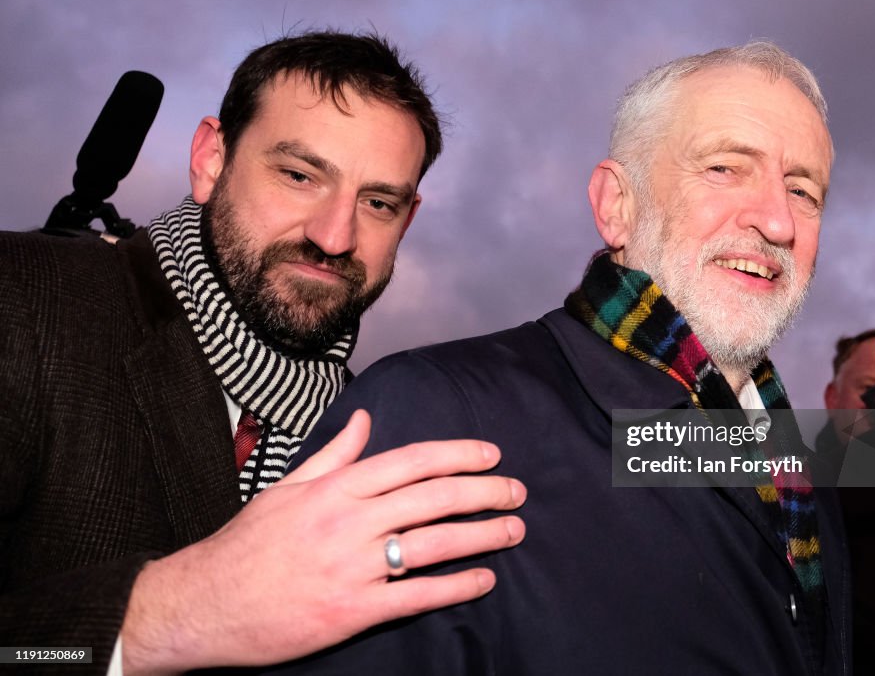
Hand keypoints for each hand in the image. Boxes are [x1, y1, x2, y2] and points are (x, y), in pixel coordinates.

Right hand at [121, 410, 525, 673]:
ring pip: (433, 544)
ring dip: (481, 535)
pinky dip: (456, 587)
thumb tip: (364, 416)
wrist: (204, 603)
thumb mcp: (287, 487)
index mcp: (336, 488)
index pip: (411, 461)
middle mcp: (350, 522)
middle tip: (516, 490)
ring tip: (513, 530)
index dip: (458, 455)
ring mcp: (353, 567)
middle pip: (433, 498)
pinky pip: (417, 596)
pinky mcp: (352, 610)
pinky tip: (483, 579)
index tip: (491, 454)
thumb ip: (334, 454)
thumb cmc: (247, 544)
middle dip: (484, 492)